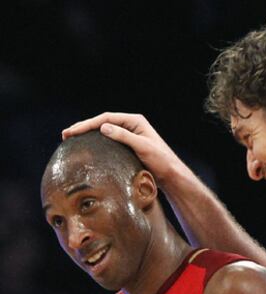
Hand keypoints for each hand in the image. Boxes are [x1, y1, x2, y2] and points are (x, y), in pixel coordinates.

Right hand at [62, 113, 182, 188]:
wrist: (171, 175)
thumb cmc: (161, 161)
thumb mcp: (143, 147)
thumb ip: (124, 137)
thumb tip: (103, 127)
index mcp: (135, 121)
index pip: (106, 118)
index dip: (88, 124)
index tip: (73, 131)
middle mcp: (131, 125)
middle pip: (102, 123)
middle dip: (83, 128)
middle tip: (65, 134)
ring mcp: (130, 135)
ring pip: (104, 132)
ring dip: (88, 134)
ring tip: (71, 139)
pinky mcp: (128, 146)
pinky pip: (108, 142)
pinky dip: (96, 143)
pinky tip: (87, 148)